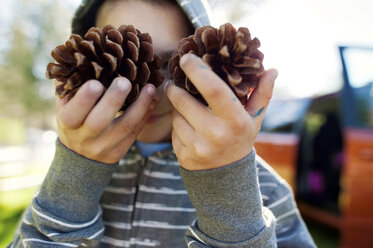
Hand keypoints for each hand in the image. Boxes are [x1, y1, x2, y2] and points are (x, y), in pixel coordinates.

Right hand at [56, 77, 155, 163]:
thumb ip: (70, 86)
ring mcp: (103, 147)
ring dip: (140, 106)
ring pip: (124, 127)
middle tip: (125, 81)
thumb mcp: (65, 107)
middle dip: (113, 100)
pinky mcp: (119, 151)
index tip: (96, 83)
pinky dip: (144, 115)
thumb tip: (78, 55)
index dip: (84, 99)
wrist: (81, 157)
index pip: (73, 114)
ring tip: (150, 88)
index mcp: (68, 124)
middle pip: (99, 122)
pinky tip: (151, 100)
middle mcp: (85, 138)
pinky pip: (134, 133)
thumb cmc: (74, 122)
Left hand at [166, 54, 277, 170]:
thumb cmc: (240, 137)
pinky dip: (177, 126)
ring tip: (188, 111)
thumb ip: (262, 93)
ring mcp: (198, 147)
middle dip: (175, 88)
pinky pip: (172, 132)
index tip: (186, 58)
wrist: (227, 174)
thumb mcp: (254, 117)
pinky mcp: (184, 156)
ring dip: (177, 109)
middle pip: (184, 101)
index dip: (197, 70)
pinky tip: (188, 129)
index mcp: (235, 120)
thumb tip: (272, 70)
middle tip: (174, 83)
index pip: (213, 89)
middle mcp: (216, 134)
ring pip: (176, 116)